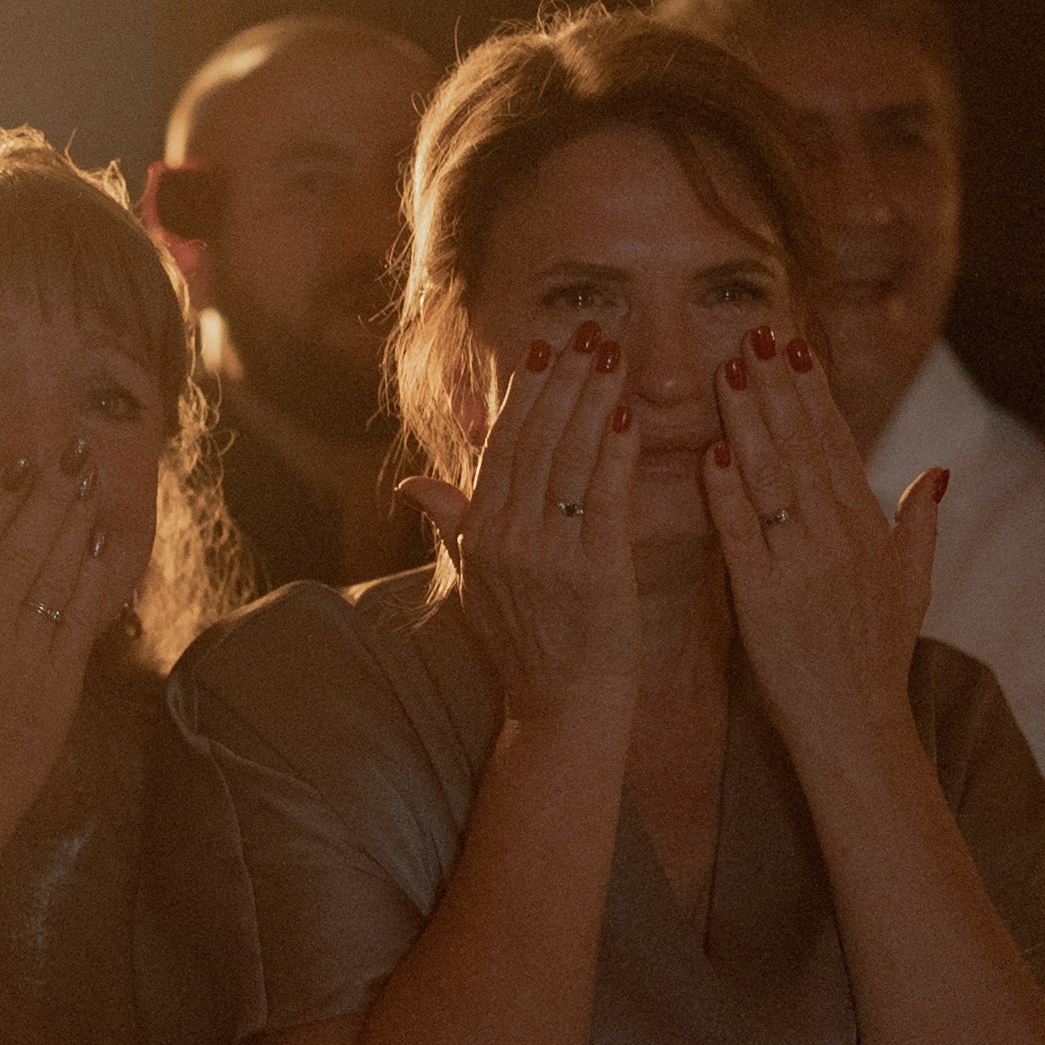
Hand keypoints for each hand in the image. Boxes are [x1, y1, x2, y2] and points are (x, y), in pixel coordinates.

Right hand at [0, 448, 118, 872]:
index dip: (0, 499)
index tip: (21, 464)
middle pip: (21, 545)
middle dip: (49, 494)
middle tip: (72, 452)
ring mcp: (23, 655)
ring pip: (54, 573)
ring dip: (75, 522)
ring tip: (91, 482)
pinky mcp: (57, 684)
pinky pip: (79, 618)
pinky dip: (92, 578)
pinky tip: (103, 545)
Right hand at [398, 320, 642, 724]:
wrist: (562, 713)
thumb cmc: (528, 649)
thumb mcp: (477, 586)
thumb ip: (454, 528)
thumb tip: (414, 486)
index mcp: (478, 538)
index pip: (498, 448)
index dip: (522, 394)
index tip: (544, 349)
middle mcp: (506, 540)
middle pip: (534, 441)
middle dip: (562, 381)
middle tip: (588, 331)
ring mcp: (548, 556)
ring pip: (569, 459)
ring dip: (593, 400)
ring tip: (614, 356)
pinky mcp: (594, 572)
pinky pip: (605, 496)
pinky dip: (616, 452)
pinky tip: (630, 416)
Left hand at [700, 326, 943, 747]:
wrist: (856, 728)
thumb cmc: (877, 660)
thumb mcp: (912, 588)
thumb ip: (920, 525)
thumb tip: (938, 473)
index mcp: (871, 531)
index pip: (838, 445)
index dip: (814, 393)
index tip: (792, 346)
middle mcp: (841, 541)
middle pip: (806, 448)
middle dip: (778, 387)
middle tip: (753, 332)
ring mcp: (803, 569)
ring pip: (774, 480)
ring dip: (750, 421)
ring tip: (727, 371)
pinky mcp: (766, 602)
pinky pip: (742, 538)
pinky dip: (727, 495)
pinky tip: (711, 454)